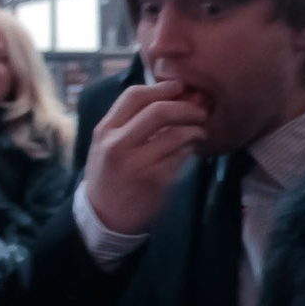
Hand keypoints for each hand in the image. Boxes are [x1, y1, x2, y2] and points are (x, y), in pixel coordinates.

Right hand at [81, 81, 207, 237]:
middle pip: (158, 112)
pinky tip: (193, 148)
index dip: (162, 88)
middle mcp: (118, 145)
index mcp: (105, 131)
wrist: (103, 218)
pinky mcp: (154, 181)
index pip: (134, 96)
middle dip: (185, 107)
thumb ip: (129, 122)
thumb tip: (169, 96)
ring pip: (175, 135)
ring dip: (195, 129)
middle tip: (200, 110)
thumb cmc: (110, 175)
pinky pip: (181, 156)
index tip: (181, 87)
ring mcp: (137, 164)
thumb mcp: (106, 144)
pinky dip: (191, 148)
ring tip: (201, 131)